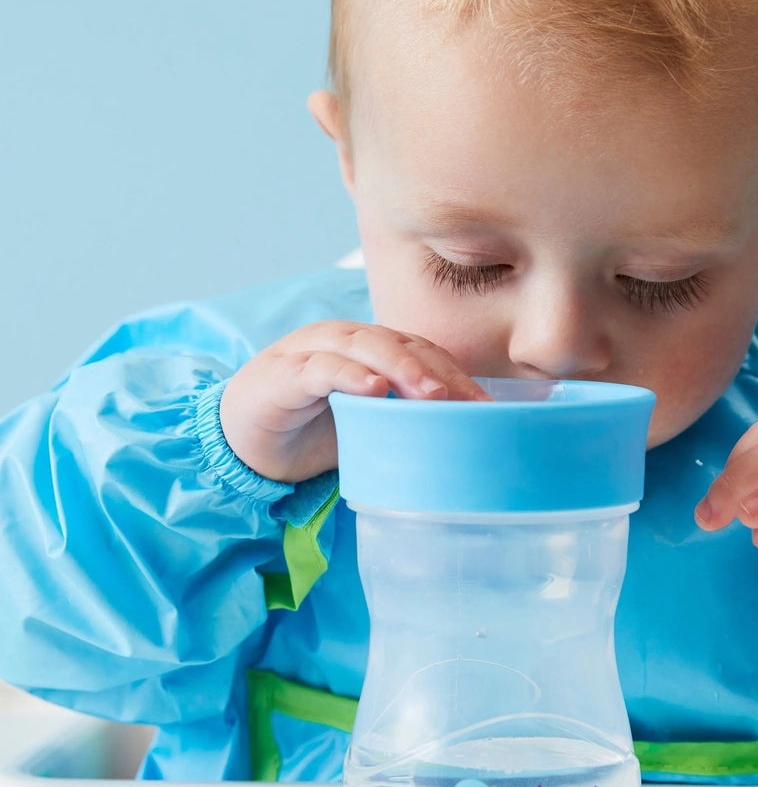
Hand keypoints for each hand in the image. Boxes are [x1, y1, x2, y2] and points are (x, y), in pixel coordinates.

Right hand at [219, 321, 487, 482]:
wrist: (242, 446)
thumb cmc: (310, 433)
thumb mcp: (365, 427)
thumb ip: (401, 421)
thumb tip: (460, 443)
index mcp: (369, 349)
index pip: (420, 350)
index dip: (455, 373)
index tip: (485, 406)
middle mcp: (343, 340)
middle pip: (398, 342)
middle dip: (435, 369)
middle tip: (466, 401)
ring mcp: (310, 351)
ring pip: (363, 345)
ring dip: (400, 367)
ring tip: (430, 394)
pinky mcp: (282, 373)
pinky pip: (319, 368)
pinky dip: (347, 375)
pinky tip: (372, 389)